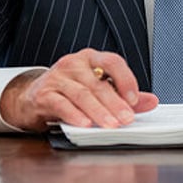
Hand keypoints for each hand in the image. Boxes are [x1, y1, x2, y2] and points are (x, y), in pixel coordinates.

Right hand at [0, 49, 158, 131]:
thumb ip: (123, 94)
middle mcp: (74, 63)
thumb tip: (151, 101)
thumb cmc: (69, 90)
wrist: (31, 96)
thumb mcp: (97, 88)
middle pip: (98, 83)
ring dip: (98, 111)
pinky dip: (74, 115)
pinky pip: (61, 104)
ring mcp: (57, 77)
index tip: (134, 99)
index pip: (112, 61)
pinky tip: (85, 124)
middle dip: (114, 102)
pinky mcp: (43, 94)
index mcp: (91, 58)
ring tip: (110, 125)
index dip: (125, 79)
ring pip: (81, 94)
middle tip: (126, 119)